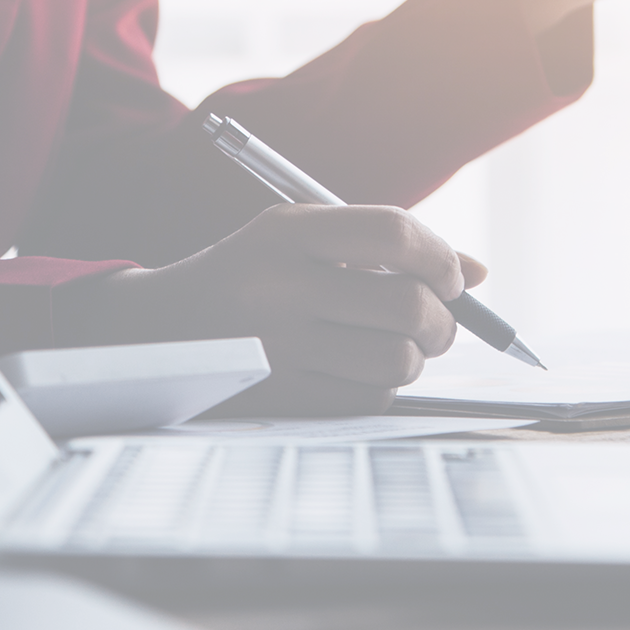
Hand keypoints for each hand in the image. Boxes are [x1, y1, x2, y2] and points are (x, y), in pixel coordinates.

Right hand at [55, 204, 479, 413]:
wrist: (152, 331)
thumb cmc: (250, 278)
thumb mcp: (302, 240)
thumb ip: (387, 248)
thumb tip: (477, 273)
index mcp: (286, 231)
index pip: (392, 231)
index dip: (439, 256)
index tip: (450, 277)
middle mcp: (277, 286)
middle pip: (406, 304)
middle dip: (441, 320)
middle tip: (436, 323)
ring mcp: (274, 347)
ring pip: (396, 360)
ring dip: (413, 358)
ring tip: (397, 348)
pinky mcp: (275, 396)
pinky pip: (367, 398)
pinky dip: (380, 388)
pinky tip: (358, 372)